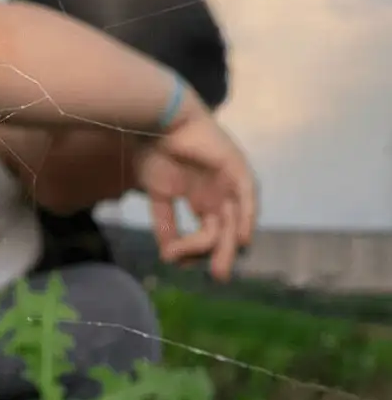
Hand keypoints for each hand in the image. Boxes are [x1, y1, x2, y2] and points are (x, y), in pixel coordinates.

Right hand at [133, 108, 257, 281]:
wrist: (158, 121)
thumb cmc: (152, 151)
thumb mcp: (157, 194)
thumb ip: (164, 223)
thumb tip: (167, 254)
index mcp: (198, 196)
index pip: (204, 230)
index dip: (193, 248)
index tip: (176, 261)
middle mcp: (216, 193)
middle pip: (223, 230)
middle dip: (220, 254)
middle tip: (218, 277)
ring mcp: (227, 182)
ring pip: (234, 220)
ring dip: (230, 245)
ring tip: (222, 267)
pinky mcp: (236, 170)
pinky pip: (247, 198)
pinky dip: (246, 219)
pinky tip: (242, 238)